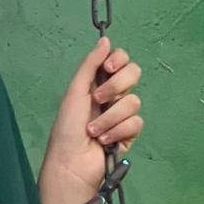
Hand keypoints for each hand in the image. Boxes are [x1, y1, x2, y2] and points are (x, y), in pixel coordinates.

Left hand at [38, 38, 142, 203]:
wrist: (71, 164)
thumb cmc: (67, 128)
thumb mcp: (74, 92)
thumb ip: (90, 64)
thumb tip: (105, 39)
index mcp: (97, 82)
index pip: (120, 60)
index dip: (119, 60)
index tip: (108, 68)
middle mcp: (111, 96)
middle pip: (134, 74)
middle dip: (117, 86)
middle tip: (99, 99)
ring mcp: (121, 115)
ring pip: (134, 102)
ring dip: (111, 117)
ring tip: (93, 131)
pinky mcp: (129, 135)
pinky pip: (136, 123)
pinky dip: (118, 132)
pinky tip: (105, 142)